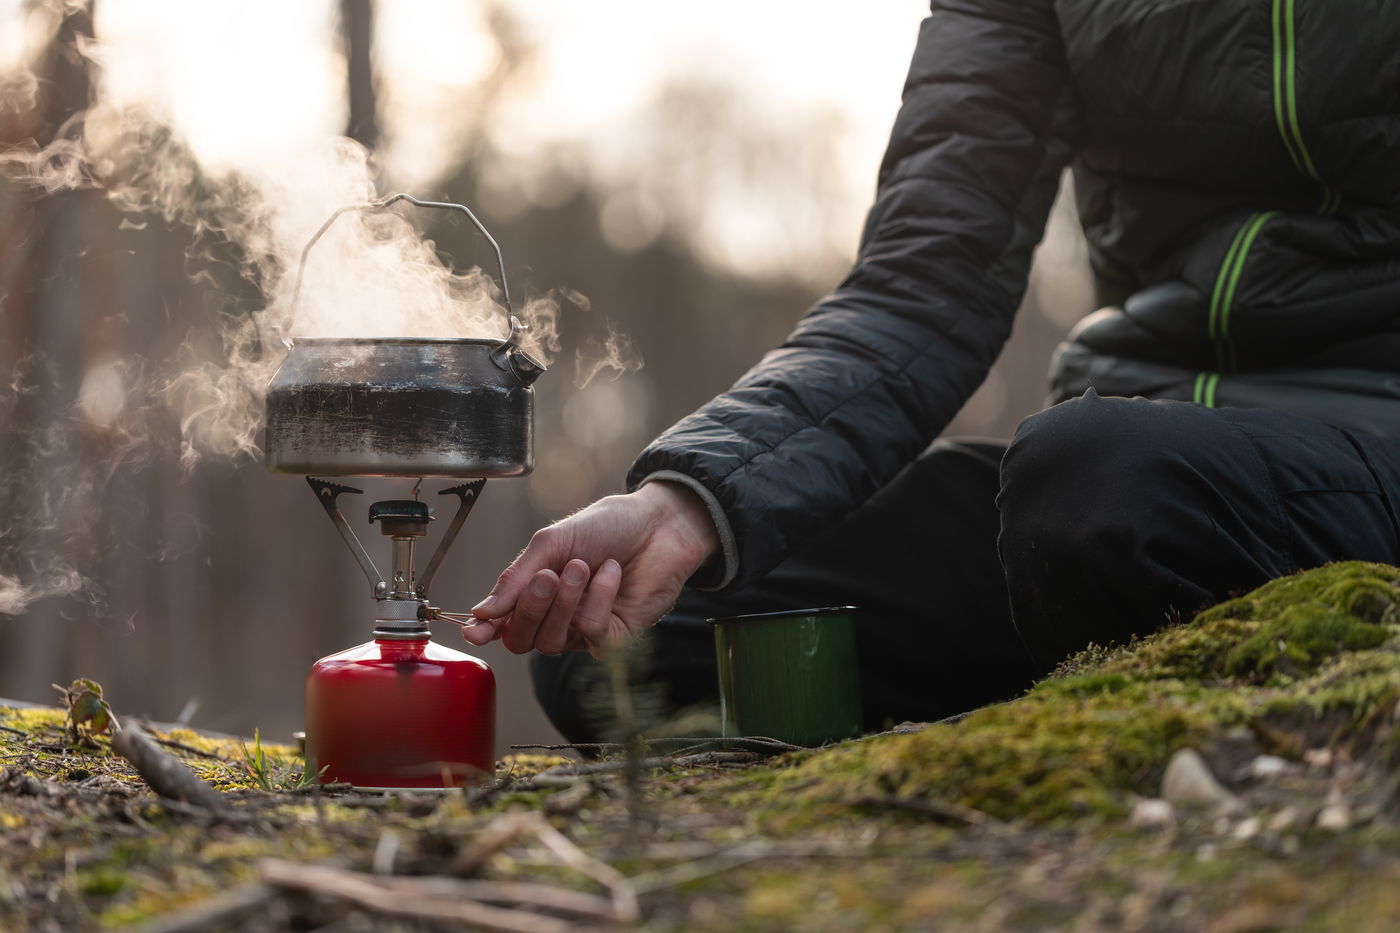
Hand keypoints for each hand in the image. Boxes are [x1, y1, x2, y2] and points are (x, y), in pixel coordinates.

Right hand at [464, 481, 719, 654]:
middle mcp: (556, 618)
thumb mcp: (552, 542)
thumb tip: (480, 614)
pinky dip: (599, 600)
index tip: (475, 630)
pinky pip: (592, 633)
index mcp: (536, 593)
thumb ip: (516, 577)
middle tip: (547, 576)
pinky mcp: (616, 638)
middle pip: (523, 639)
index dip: (486, 630)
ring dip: (566, 602)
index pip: (504, 624)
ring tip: (583, 566)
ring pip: (554, 641)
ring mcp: (584, 631)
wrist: (658, 523)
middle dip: (530, 609)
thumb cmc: (607, 527)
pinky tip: (611, 573)